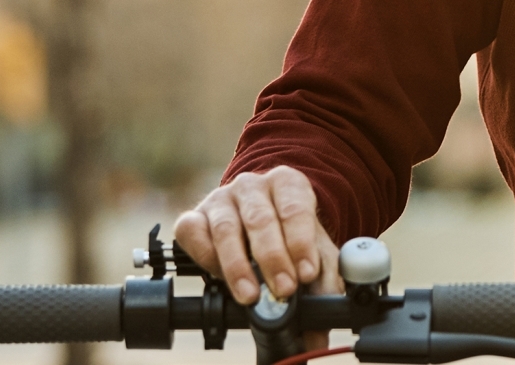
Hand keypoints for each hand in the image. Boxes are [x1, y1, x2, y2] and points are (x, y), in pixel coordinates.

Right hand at [175, 166, 343, 348]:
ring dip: (237, 266)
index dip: (301, 242)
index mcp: (287, 184)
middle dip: (273, 259)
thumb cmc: (290, 235)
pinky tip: (217, 275)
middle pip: (260, 219)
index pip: (295, 208)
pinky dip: (204, 256)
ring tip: (250, 295)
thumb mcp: (314, 251)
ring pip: (225, 228)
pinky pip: (192, 232)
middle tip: (284, 289)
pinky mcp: (193, 216)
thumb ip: (323, 283)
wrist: (262, 223)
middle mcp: (252, 186)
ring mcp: (220, 199)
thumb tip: (318, 330)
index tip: (306, 273)